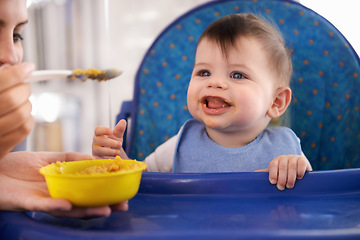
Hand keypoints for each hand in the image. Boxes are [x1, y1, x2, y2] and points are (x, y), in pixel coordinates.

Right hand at [0, 63, 34, 158]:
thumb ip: (0, 74)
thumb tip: (15, 66)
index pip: (0, 81)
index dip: (16, 73)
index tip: (28, 67)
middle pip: (13, 99)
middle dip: (23, 89)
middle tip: (23, 86)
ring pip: (22, 114)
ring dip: (27, 104)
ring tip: (20, 101)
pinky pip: (25, 129)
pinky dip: (28, 118)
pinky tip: (21, 114)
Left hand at [0, 151, 127, 217]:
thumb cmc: (17, 165)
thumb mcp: (48, 158)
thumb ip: (69, 158)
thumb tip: (93, 157)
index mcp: (63, 188)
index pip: (88, 193)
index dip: (105, 194)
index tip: (123, 192)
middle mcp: (56, 197)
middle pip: (83, 205)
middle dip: (103, 206)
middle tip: (122, 206)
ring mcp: (43, 201)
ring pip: (68, 210)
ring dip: (86, 211)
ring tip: (104, 209)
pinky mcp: (27, 202)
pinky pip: (44, 206)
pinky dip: (56, 206)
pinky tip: (68, 204)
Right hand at [92, 119, 127, 158]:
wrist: (112, 155)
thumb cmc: (113, 143)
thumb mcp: (117, 136)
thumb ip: (119, 130)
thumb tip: (123, 121)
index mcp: (99, 134)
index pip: (98, 130)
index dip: (104, 130)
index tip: (111, 131)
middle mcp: (95, 142)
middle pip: (99, 140)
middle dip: (110, 142)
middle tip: (120, 144)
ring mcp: (94, 151)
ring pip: (98, 150)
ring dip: (109, 151)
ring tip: (118, 153)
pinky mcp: (96, 159)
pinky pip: (98, 159)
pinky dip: (105, 159)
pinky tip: (112, 159)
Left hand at [256, 155, 311, 189]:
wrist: (299, 167)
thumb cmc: (284, 172)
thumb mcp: (275, 172)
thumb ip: (266, 173)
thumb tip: (252, 174)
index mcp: (276, 161)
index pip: (273, 166)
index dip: (272, 174)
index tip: (273, 182)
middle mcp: (284, 158)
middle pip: (282, 167)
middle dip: (281, 179)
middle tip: (281, 188)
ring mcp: (294, 158)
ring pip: (292, 167)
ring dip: (290, 177)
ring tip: (289, 186)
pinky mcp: (303, 160)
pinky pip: (301, 164)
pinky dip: (300, 171)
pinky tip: (299, 178)